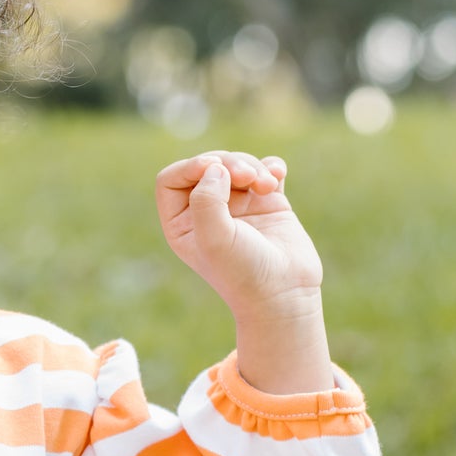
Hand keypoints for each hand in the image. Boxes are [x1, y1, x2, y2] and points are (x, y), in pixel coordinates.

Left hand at [155, 150, 320, 311]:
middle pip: (207, 166)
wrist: (285, 292)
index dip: (190, 166)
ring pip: (237, 164)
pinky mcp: (267, 202)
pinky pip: (266, 170)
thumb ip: (205, 200)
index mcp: (182, 223)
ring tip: (266, 185)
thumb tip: (215, 167)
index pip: (171, 180)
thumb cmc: (244, 272)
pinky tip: (277, 176)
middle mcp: (206, 212)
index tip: (213, 168)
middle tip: (247, 176)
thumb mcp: (214, 239)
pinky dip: (272, 167)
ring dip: (252, 166)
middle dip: (228, 163)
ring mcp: (238, 205)